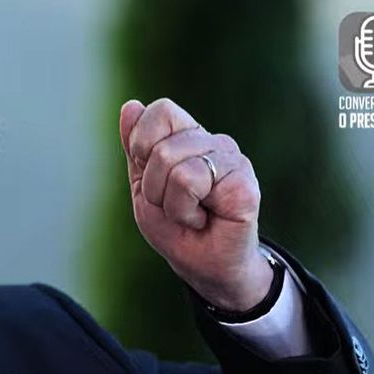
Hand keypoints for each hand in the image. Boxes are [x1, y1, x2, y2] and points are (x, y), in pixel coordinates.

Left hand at [119, 98, 271, 311]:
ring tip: (190, 214)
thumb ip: (136, 147)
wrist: (203, 267)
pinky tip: (206, 218)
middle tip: (173, 206)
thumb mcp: (143, 187)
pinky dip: (186, 211)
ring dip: (170, 203)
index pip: (161, 111)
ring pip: (175, 167)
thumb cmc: (176, 229)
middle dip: (153, 187)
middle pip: (160, 146)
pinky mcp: (244, 181)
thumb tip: (130, 105)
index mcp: (189, 138)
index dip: (142, 144)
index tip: (150, 177)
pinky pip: (192, 182)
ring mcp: (231, 160)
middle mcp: (213, 142)